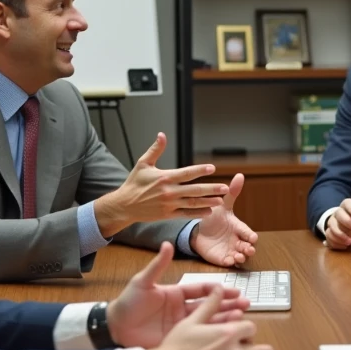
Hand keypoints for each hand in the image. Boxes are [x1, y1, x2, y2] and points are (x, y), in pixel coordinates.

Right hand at [95, 133, 228, 236]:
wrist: (125, 205)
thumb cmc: (134, 183)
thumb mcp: (143, 164)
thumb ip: (155, 149)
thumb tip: (162, 134)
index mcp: (164, 177)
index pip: (186, 173)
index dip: (200, 170)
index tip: (213, 168)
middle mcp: (169, 191)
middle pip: (194, 189)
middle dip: (211, 189)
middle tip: (225, 187)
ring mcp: (169, 204)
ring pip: (192, 203)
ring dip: (208, 202)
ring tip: (221, 200)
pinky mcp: (167, 214)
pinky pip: (185, 214)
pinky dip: (197, 213)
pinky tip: (208, 211)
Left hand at [106, 242, 249, 348]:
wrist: (115, 328)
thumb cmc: (128, 303)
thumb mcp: (143, 282)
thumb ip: (157, 266)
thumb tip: (167, 244)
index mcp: (176, 294)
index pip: (202, 290)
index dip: (217, 290)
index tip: (232, 289)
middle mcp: (182, 309)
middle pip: (210, 305)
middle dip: (228, 304)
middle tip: (246, 303)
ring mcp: (181, 325)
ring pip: (208, 321)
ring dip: (224, 319)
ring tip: (242, 317)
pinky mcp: (178, 340)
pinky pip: (199, 337)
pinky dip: (213, 335)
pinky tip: (226, 334)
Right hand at [147, 286, 274, 349]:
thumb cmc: (175, 347)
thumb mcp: (191, 322)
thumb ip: (209, 305)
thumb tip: (218, 289)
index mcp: (227, 334)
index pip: (251, 328)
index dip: (245, 329)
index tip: (239, 332)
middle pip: (263, 349)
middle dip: (257, 347)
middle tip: (247, 348)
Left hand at [192, 173, 258, 266]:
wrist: (199, 231)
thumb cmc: (214, 218)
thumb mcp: (222, 205)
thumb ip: (232, 193)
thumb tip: (240, 175)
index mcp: (238, 228)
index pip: (247, 232)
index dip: (250, 236)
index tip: (252, 238)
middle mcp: (237, 240)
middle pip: (247, 247)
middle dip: (249, 249)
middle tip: (248, 249)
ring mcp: (230, 250)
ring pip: (240, 257)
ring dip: (241, 257)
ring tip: (239, 256)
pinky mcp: (222, 258)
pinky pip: (228, 262)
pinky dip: (230, 262)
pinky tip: (229, 261)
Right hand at [324, 197, 350, 249]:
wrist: (346, 224)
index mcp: (346, 206)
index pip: (347, 203)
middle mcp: (337, 213)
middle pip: (339, 215)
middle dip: (348, 222)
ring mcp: (331, 223)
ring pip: (332, 228)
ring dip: (341, 235)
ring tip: (350, 241)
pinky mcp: (329, 233)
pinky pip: (329, 238)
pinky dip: (336, 243)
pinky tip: (345, 246)